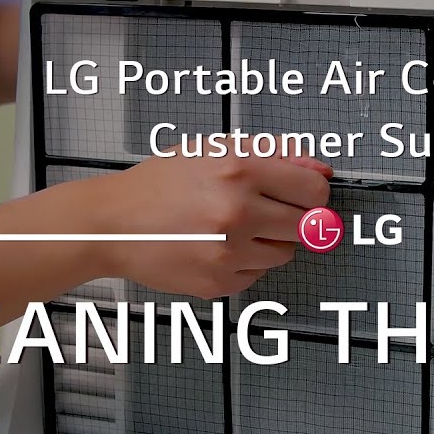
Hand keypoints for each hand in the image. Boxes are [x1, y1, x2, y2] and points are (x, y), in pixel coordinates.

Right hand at [72, 149, 332, 298]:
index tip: (303, 198)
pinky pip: (257, 274)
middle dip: (292, 218)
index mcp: (240, 170)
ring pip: (285, 253)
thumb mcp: (214, 150)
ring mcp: (229, 252)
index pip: (315, 192)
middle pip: (306, 226)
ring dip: (268, 241)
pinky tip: (217, 247)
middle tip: (263, 211)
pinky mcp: (219, 282)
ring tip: (232, 227)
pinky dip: (245, 262)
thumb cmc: (160, 184)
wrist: (113, 223)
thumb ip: (274, 154)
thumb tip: (320, 171)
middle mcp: (237, 212)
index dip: (312, 195)